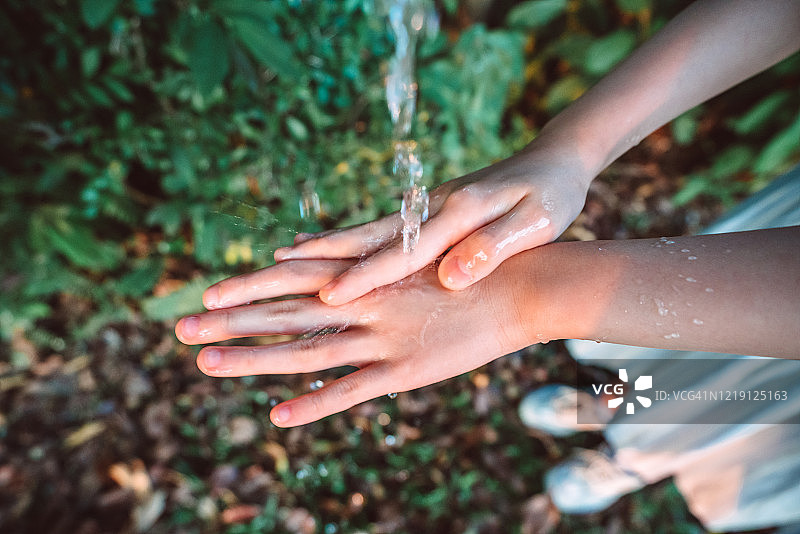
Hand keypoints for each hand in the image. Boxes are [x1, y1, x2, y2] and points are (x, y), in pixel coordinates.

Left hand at [175, 258, 531, 426]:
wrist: (525, 286)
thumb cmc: (471, 266)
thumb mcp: (416, 254)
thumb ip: (366, 258)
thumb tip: (316, 249)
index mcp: (369, 274)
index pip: (295, 277)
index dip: (249, 285)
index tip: (206, 291)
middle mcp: (366, 302)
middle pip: (286, 313)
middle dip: (232, 318)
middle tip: (179, 325)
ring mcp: (384, 338)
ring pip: (306, 351)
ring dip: (254, 357)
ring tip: (204, 362)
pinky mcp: (408, 370)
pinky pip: (353, 391)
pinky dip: (316, 404)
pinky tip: (278, 416)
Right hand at [264, 149, 590, 305]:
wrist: (555, 159)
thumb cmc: (553, 194)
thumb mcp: (536, 221)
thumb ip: (492, 247)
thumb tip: (451, 277)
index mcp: (459, 212)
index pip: (404, 252)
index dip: (366, 276)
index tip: (330, 297)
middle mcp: (432, 208)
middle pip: (367, 237)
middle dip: (319, 258)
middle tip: (272, 270)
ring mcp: (426, 209)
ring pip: (366, 232)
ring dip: (324, 248)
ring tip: (280, 259)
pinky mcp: (429, 212)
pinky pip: (381, 232)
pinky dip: (349, 243)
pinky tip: (327, 252)